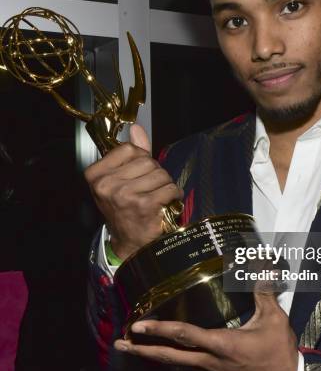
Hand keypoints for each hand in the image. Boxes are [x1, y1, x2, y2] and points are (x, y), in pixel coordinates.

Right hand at [84, 124, 183, 259]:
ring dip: (165, 184)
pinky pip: (170, 188)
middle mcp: (107, 185)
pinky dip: (174, 194)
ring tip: (158, 196)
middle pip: (147, 161)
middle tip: (150, 188)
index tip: (138, 174)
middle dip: (155, 173)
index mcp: (96, 175)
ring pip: (160, 173)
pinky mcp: (144, 205)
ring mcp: (125, 195)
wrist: (129, 242)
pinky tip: (167, 203)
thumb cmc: (125, 209)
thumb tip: (136, 128)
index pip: (128, 149)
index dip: (140, 159)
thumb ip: (130, 153)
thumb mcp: (120, 179)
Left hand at [114, 290, 298, 370]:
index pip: (186, 336)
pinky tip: (160, 352)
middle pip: (170, 356)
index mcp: (223, 345)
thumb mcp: (274, 319)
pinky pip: (185, 364)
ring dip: (151, 354)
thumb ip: (263, 293)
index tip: (138, 326)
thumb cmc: (278, 353)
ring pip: (175, 362)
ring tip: (130, 347)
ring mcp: (210, 369)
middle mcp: (210, 360)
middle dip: (143, 350)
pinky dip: (168, 357)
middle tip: (119, 344)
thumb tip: (259, 268)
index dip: (161, 329)